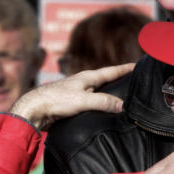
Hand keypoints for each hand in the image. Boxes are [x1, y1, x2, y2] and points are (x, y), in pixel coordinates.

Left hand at [10, 63, 133, 130]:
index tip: (139, 64)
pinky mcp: (74, 103)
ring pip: (100, 90)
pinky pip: (94, 101)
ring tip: (124, 94)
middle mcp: (84, 82)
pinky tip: (105, 109)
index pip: (112, 71)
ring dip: (111, 91)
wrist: (34, 110)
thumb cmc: (56, 100)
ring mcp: (78, 92)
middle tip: (135, 78)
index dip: (126, 68)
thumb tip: (123, 105)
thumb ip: (103, 102)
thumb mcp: (83, 100)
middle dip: (121, 78)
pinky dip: (102, 103)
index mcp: (88, 77)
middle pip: (107, 79)